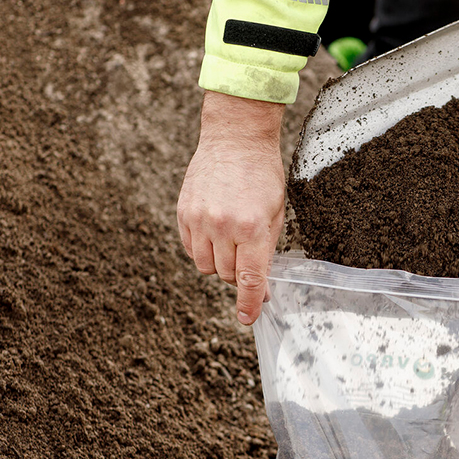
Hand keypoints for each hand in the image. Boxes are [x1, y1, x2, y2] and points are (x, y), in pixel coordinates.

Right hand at [177, 91, 285, 325]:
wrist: (235, 139)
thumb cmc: (262, 176)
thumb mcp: (275, 215)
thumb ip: (266, 253)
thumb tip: (263, 291)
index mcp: (252, 227)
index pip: (249, 278)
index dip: (248, 303)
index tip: (247, 319)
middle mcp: (223, 225)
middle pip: (225, 275)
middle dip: (237, 274)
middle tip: (247, 255)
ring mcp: (199, 219)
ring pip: (205, 266)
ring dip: (219, 263)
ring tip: (231, 241)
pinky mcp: (183, 212)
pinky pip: (191, 249)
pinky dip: (203, 249)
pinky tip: (214, 232)